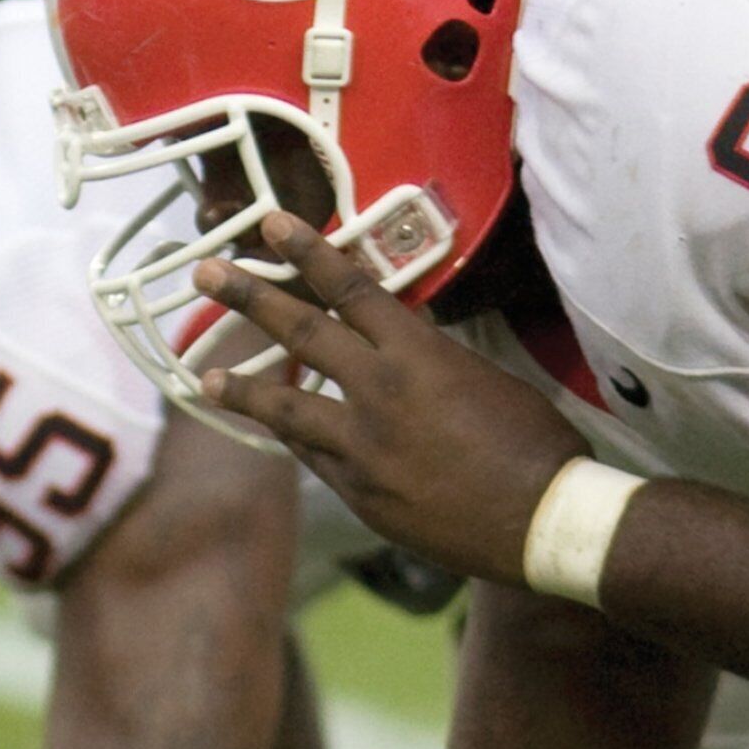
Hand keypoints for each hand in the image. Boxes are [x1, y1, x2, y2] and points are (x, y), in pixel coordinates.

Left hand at [192, 212, 590, 587]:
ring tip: (206, 378)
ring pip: (287, 409)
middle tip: (207, 273)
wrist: (542, 522)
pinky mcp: (359, 495)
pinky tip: (277, 433)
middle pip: (302, 334)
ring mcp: (362, 448)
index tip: (269, 226)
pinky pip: (315, 458)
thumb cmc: (533, 444)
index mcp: (417, 354)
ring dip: (244, 389)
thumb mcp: (483, 379)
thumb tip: (400, 345)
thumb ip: (430, 359)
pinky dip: (296, 439)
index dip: (307, 252)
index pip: (349, 288)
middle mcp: (379, 393)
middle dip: (250, 298)